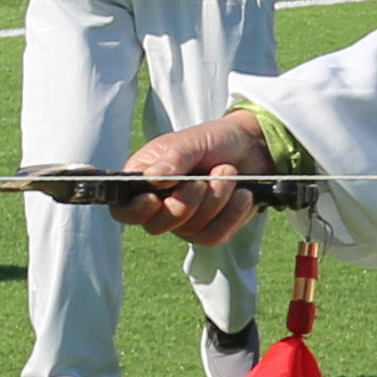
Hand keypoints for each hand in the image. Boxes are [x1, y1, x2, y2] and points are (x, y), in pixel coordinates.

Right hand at [97, 111, 274, 245]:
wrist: (252, 147)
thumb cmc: (214, 140)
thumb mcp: (192, 141)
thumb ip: (172, 159)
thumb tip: (151, 178)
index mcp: (144, 180)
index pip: (124, 209)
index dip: (135, 210)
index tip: (155, 199)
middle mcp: (159, 205)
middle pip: (156, 226)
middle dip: (185, 203)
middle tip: (202, 180)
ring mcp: (184, 222)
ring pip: (190, 231)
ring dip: (215, 201)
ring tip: (228, 172)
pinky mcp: (209, 230)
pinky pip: (214, 236)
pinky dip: (232, 214)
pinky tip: (242, 194)